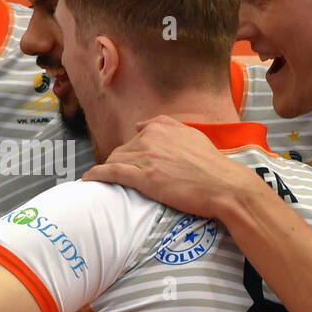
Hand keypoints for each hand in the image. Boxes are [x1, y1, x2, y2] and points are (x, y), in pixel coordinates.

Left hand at [82, 116, 248, 215]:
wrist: (224, 185)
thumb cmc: (212, 165)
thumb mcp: (192, 135)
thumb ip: (167, 126)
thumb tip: (141, 125)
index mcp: (162, 127)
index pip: (135, 137)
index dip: (130, 151)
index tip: (127, 160)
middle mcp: (151, 138)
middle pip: (122, 149)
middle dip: (117, 162)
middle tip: (114, 175)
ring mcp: (146, 158)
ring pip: (115, 160)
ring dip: (106, 169)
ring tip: (99, 180)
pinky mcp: (144, 177)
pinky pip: (112, 173)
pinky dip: (97, 175)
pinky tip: (88, 179)